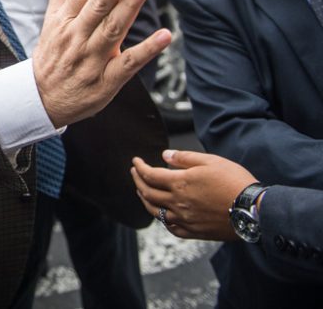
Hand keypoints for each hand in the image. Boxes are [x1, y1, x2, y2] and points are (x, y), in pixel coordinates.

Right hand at [33, 0, 171, 126]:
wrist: (41, 100)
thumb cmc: (51, 57)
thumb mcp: (50, 22)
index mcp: (64, 22)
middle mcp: (77, 38)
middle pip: (97, 7)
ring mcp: (92, 59)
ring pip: (113, 30)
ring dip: (129, 7)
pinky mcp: (107, 81)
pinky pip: (129, 64)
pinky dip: (147, 50)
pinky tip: (164, 36)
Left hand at [131, 149, 256, 240]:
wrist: (254, 210)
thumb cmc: (235, 182)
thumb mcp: (211, 161)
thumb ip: (184, 158)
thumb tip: (165, 155)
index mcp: (180, 183)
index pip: (150, 175)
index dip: (139, 167)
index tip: (135, 161)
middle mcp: (178, 203)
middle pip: (148, 192)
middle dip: (137, 180)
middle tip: (134, 173)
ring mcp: (185, 219)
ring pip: (155, 211)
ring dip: (144, 199)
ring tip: (141, 191)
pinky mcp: (194, 232)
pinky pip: (171, 228)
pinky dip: (162, 220)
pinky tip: (162, 214)